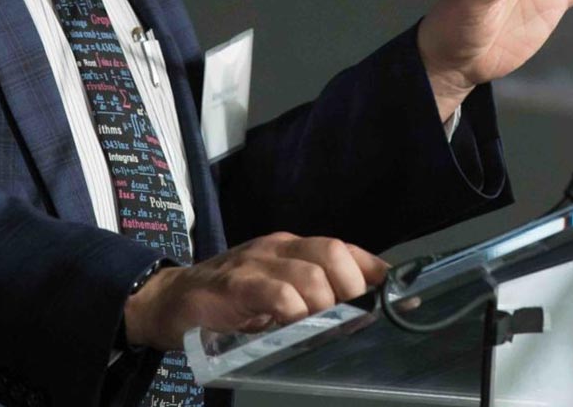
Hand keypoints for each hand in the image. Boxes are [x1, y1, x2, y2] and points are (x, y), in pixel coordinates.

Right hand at [123, 232, 388, 350]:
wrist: (170, 301)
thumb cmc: (232, 302)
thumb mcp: (278, 297)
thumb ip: (314, 301)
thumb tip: (363, 317)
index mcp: (295, 250)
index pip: (346, 249)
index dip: (376, 271)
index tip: (402, 296)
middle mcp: (280, 248)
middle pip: (332, 251)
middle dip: (350, 285)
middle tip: (346, 316)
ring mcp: (256, 262)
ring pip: (309, 272)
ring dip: (322, 304)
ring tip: (314, 325)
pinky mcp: (233, 283)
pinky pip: (274, 291)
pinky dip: (290, 308)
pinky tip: (287, 323)